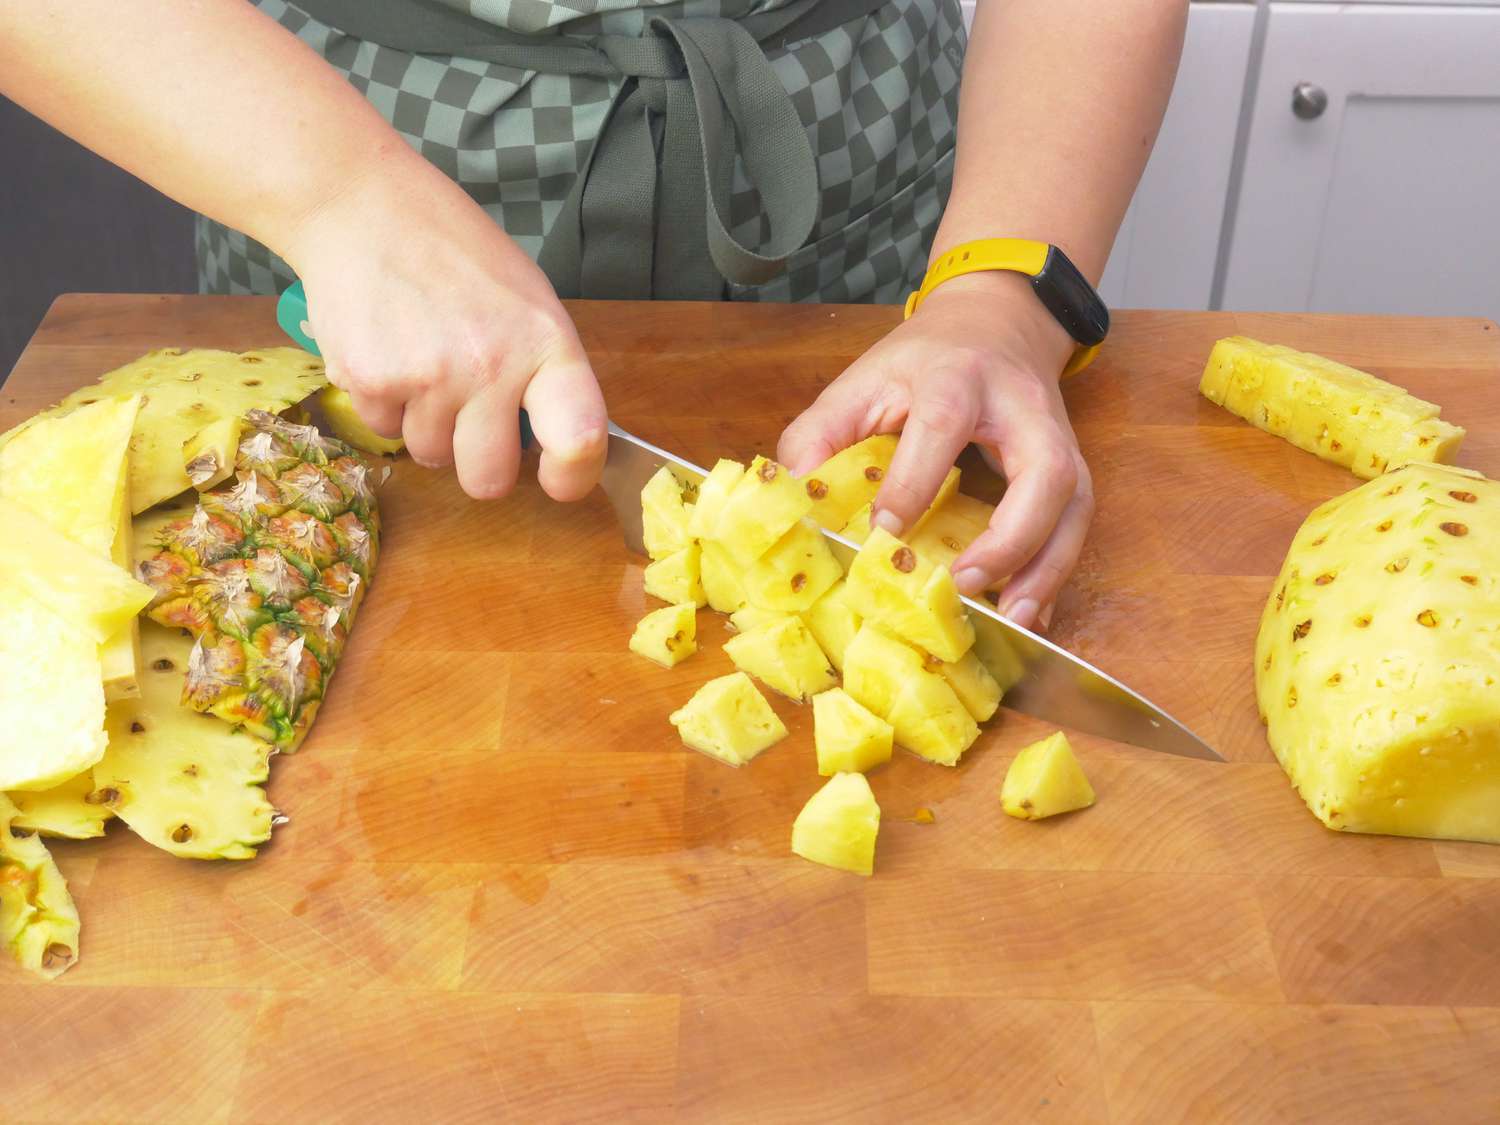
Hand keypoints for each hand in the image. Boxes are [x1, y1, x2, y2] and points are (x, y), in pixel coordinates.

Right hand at [280, 157, 607, 501]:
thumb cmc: (453, 252)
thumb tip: (550, 442)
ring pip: (430, 455)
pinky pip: (383, 429)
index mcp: (546, 344)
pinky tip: (387, 349)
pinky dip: (384, 403)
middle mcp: (491, 366)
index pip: (579, 439)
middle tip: (471, 422)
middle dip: (478, 464)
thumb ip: (542, 371)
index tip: (559, 480)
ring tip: (421, 359)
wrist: (361, 205)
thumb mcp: (526, 300)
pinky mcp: (369, 381)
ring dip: (425, 425)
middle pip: (488, 480)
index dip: (573, 476)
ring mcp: (428, 377)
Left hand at [778, 271, 1093, 630]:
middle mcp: (1021, 408)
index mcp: (956, 378)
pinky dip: (1056, 573)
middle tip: (966, 584)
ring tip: (1013, 618)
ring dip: (1047, 569)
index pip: (943, 425)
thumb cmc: (922, 361)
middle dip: (1012, 537)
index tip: (886, 533)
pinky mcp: (1072, 466)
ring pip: (1074, 504)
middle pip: (1044, 471)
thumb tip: (791, 498)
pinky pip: (1076, 523)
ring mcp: (1057, 438)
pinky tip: (1030, 614)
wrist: (995, 322)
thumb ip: (819, 434)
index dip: (915, 480)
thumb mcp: (862, 380)